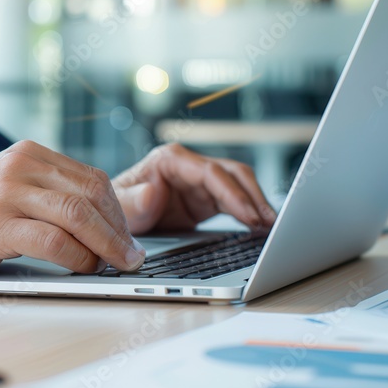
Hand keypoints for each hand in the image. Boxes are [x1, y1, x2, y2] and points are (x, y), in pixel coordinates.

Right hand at [0, 141, 145, 279]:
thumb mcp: (14, 190)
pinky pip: (51, 240)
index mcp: (30, 154)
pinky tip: (84, 267)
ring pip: (76, 214)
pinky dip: (76, 257)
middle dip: (118, 230)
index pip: (92, 178)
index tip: (129, 238)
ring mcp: (5, 192)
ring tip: (116, 265)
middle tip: (132, 256)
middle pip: (90, 194)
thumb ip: (52, 193)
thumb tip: (109, 219)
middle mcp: (20, 165)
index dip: (119, 211)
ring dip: (105, 244)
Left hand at [113, 143, 275, 234]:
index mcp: (171, 159)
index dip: (233, 192)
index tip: (248, 213)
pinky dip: (249, 213)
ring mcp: (200, 183)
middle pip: (232, 174)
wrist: (115, 219)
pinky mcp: (206, 200)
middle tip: (270, 221)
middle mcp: (190, 167)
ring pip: (239, 186)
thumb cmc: (117, 205)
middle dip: (253, 196)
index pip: (211, 172)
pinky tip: (261, 228)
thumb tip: (152, 193)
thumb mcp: (120, 205)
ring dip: (257, 204)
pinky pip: (235, 202)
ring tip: (272, 226)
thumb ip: (134, 200)